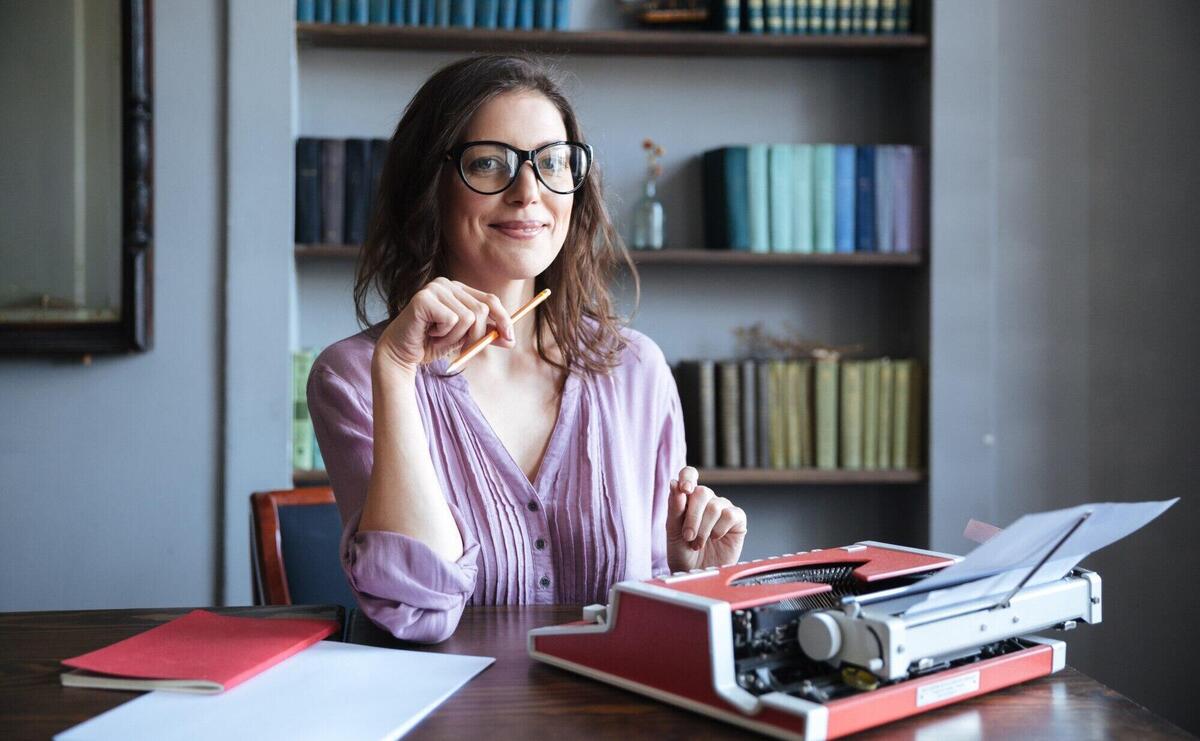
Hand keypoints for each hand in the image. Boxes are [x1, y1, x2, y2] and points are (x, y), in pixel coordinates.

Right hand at [372, 277, 515, 377]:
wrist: (402, 354)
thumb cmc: (431, 344)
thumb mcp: (465, 340)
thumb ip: (486, 335)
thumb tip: (511, 340)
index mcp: (458, 290)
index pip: (490, 300)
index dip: (503, 319)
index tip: (509, 340)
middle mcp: (447, 284)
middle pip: (481, 310)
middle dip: (475, 335)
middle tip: (460, 346)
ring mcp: (434, 289)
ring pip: (468, 318)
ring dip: (455, 338)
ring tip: (439, 338)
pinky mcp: (423, 298)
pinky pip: (452, 320)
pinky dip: (444, 335)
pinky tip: (430, 333)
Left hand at [666, 466, 746, 571]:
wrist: (696, 575)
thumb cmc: (682, 552)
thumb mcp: (672, 531)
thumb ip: (674, 507)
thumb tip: (674, 484)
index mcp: (688, 497)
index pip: (689, 474)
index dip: (687, 477)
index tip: (684, 489)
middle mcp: (707, 500)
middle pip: (702, 492)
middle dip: (693, 517)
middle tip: (688, 536)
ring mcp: (723, 508)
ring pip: (715, 506)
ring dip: (704, 528)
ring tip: (697, 544)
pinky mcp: (737, 520)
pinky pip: (730, 515)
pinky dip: (719, 529)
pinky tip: (716, 538)